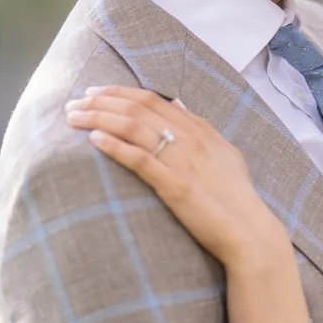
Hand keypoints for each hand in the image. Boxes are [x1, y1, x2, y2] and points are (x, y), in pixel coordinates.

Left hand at [67, 85, 286, 267]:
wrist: (249, 231)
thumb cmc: (235, 196)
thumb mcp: (223, 152)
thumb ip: (199, 127)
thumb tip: (176, 103)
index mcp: (200, 129)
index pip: (151, 99)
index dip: (119, 92)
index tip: (93, 92)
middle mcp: (190, 138)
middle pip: (136, 108)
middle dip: (100, 101)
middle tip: (73, 103)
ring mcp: (182, 161)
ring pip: (133, 127)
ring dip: (99, 118)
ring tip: (73, 117)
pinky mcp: (175, 185)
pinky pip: (140, 159)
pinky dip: (115, 146)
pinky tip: (94, 139)